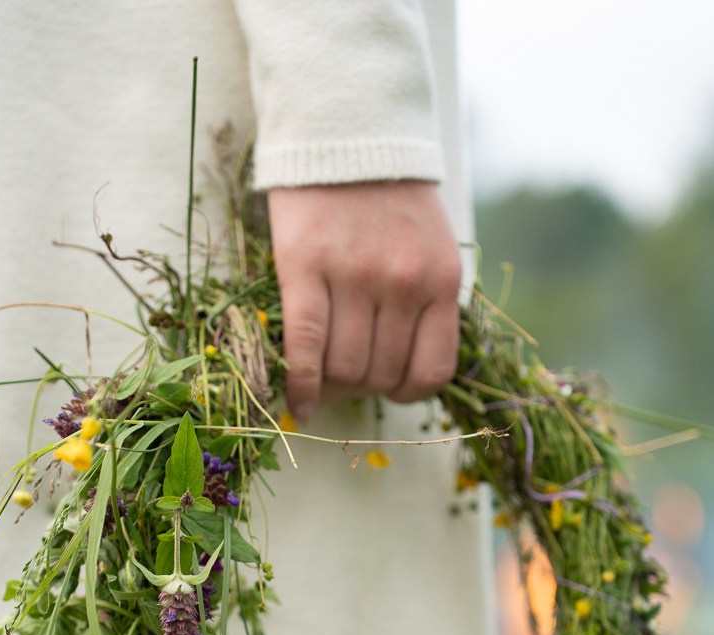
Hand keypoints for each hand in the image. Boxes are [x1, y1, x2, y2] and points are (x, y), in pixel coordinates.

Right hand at [267, 181, 461, 421]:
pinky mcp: (305, 268)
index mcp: (440, 280)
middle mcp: (403, 282)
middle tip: (344, 376)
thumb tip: (398, 371)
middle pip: (381, 374)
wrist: (346, 128)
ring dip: (331, 386)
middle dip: (361, 387)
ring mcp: (355, 276)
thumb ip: (424, 301)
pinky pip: (306, 347)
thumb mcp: (430, 246)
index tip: (388, 387)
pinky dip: (301, 385)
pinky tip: (299, 401)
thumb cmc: (389, 195)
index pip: (431, 371)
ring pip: (345, 368)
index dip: (406, 392)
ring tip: (321, 378)